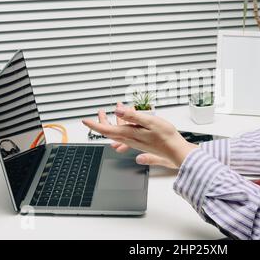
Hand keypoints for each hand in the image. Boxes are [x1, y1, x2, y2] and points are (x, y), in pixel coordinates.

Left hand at [82, 104, 198, 168]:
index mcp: (129, 134)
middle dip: (103, 121)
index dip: (94, 124)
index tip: (85, 120)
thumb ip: (132, 116)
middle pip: (110, 131)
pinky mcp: (140, 142)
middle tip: (101, 112)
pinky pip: (126, 135)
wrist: (175, 151)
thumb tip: (118, 110)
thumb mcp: (149, 121)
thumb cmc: (165, 137)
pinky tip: (128, 123)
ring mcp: (134, 142)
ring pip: (118, 132)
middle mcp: (129, 139)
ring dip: (116, 120)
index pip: (106, 129)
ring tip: (119, 108)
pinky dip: (124, 126)